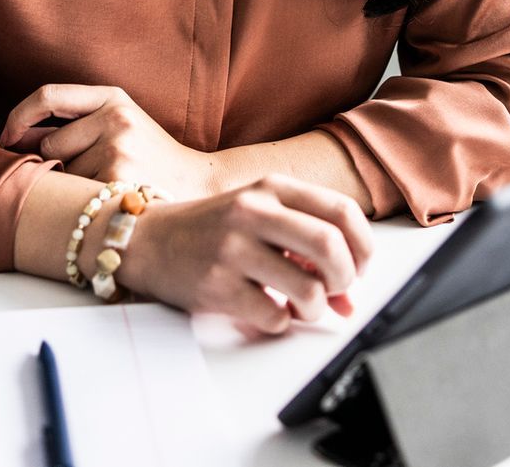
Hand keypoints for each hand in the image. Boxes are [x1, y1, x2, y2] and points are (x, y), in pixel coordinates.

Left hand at [0, 84, 219, 198]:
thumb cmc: (149, 156)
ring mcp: (116, 148)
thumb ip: (72, 123)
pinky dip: (83, 201)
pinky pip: (74, 193)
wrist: (198, 183)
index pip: (48, 95)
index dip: (19, 116)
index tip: (7, 137)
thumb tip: (12, 137)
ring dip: (72, 185)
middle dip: (57, 162)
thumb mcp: (119, 123)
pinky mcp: (116, 179)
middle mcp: (115, 117)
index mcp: (114, 97)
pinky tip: (109, 198)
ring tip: (108, 184)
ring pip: (61, 172)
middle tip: (87, 173)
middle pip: (50, 142)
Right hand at [118, 175, 373, 338]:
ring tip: (301, 305)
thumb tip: (350, 297)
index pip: (343, 211)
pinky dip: (281, 322)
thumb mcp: (261, 217)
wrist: (147, 239)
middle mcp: (254, 212)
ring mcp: (234, 249)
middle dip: (345, 279)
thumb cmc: (212, 229)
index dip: (363, 246)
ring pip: (308, 289)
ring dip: (315, 308)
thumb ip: (307, 245)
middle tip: (336, 289)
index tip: (360, 266)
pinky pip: (273, 317)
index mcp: (272, 188)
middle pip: (332, 247)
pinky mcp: (217, 285)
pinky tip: (268, 310)